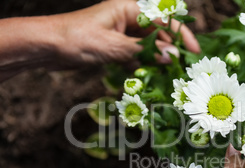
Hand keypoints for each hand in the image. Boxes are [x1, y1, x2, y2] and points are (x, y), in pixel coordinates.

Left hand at [0, 0, 200, 81]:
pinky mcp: (115, 47)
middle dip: (171, 50)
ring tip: (170, 76)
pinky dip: (144, 66)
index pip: (164, 20)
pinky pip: (137, 56)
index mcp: (129, 9)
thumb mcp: (114, 45)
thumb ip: (146, 51)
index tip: (194, 52)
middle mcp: (128, 19)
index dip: (182, 35)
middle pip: (159, 34)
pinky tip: (149, 77)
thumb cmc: (77, 38)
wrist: (46, 47)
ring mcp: (122, 34)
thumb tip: (173, 57)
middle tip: (183, 70)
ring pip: (149, 46)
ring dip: (158, 60)